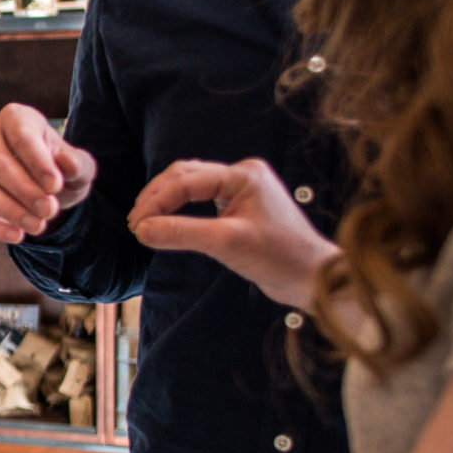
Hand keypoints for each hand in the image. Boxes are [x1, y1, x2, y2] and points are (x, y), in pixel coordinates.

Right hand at [0, 104, 97, 244]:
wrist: (44, 189)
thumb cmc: (60, 171)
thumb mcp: (80, 168)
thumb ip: (78, 165)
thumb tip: (67, 164)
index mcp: (16, 118)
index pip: (21, 136)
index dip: (37, 163)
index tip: (55, 187)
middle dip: (24, 191)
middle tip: (50, 211)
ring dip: (9, 210)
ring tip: (38, 226)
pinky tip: (16, 236)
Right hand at [126, 158, 338, 308]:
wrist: (315, 278)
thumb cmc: (280, 258)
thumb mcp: (227, 244)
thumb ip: (183, 233)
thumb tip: (143, 231)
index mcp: (244, 175)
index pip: (188, 180)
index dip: (158, 201)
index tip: (137, 225)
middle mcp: (243, 175)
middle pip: (186, 176)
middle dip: (158, 197)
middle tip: (137, 223)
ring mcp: (242, 190)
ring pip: (192, 186)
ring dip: (167, 202)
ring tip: (146, 224)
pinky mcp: (241, 207)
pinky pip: (202, 200)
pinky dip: (181, 210)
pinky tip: (168, 223)